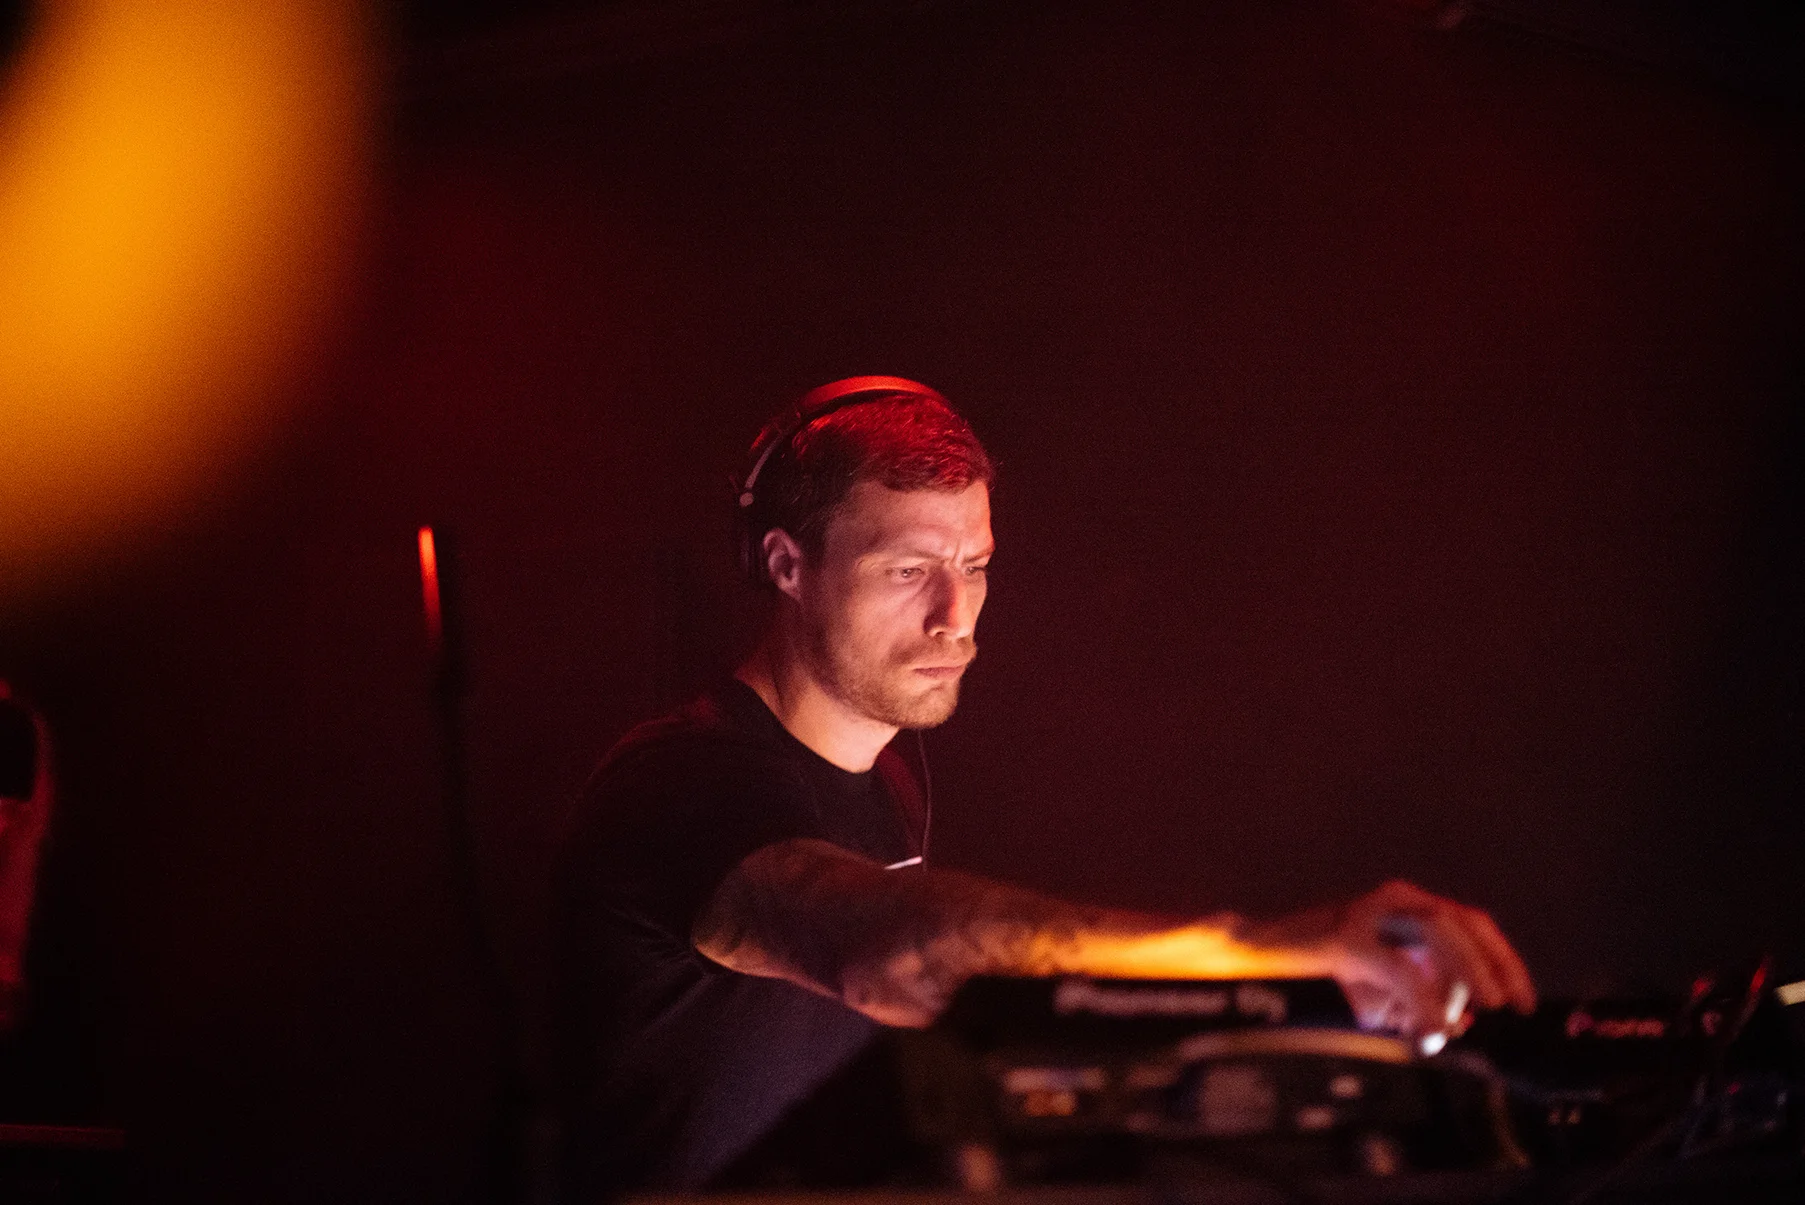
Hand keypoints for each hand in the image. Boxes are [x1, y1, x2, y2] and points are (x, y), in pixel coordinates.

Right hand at [1249, 879, 1535, 1045]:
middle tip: (1501, 1006)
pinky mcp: (1344, 937)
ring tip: (1449, 1023)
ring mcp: (1366, 912)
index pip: (1471, 922)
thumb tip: (1459, 1023)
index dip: (1503, 959)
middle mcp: (1391, 898)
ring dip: (1457, 979)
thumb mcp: (1377, 985)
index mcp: (1405, 905)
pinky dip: (1421, 1001)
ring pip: (1436, 933)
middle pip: (1461, 921)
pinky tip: (1424, 1028)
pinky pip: (1399, 967)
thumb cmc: (1316, 971)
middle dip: (1488, 966)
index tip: (1523, 1000)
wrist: (1251, 958)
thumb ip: (1418, 996)